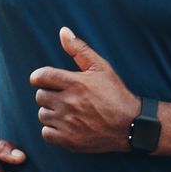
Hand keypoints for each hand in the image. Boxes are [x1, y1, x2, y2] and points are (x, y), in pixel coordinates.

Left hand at [30, 27, 139, 153]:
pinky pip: (46, 133)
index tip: (46, 80)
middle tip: (66, 96)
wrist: (130, 124)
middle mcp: (69, 102)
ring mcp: (68, 123)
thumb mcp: (101, 67)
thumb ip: (79, 49)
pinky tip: (67, 125)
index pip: (40, 76)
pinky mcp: (68, 140)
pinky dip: (53, 130)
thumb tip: (63, 31)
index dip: (40, 77)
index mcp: (75, 83)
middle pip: (40, 96)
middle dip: (50, 94)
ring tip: (69, 111)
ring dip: (52, 112)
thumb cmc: (115, 93)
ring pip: (43, 114)